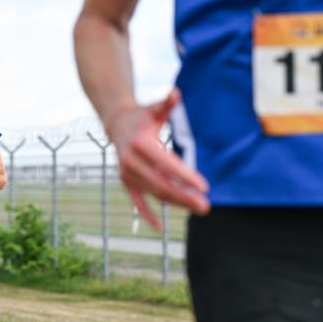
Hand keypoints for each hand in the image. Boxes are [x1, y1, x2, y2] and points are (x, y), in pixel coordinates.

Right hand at [107, 89, 209, 230]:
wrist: (116, 124)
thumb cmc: (142, 116)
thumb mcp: (154, 110)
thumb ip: (166, 104)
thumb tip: (176, 93)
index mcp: (140, 145)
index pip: (167, 165)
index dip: (185, 177)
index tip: (204, 187)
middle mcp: (131, 162)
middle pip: (161, 184)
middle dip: (185, 197)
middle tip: (206, 206)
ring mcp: (128, 174)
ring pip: (154, 193)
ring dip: (176, 203)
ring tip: (198, 209)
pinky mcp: (126, 182)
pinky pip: (137, 201)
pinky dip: (147, 214)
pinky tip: (159, 227)